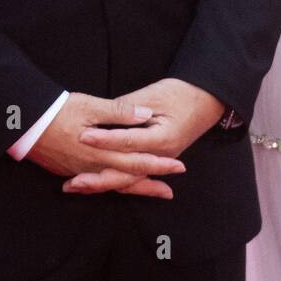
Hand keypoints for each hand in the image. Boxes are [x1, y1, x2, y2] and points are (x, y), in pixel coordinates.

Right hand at [27, 91, 185, 198]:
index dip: (159, 164)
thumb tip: (146, 115)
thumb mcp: (90, 105)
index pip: (137, 160)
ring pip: (114, 184)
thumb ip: (120, 112)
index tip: (178, 167)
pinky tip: (117, 185)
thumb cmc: (59, 111)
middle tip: (171, 188)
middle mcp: (94, 166)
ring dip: (134, 188)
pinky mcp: (70, 171)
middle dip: (151, 183)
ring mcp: (82, 171)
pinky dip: (111, 186)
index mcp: (103, 151)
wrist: (25, 125)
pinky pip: (97, 183)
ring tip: (152, 192)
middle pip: (128, 177)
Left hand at [65, 78, 225, 194]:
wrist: (207, 100)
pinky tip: (97, 186)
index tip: (83, 137)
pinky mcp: (157, 161)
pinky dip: (116, 183)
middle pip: (126, 171)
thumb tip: (104, 116)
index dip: (104, 139)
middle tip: (73, 181)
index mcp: (162, 138)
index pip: (128, 141)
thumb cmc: (181, 93)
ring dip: (103, 184)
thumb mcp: (154, 94)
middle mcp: (162, 156)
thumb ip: (128, 107)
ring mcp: (160, 161)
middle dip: (98, 177)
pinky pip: (134, 177)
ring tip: (77, 187)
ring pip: (128, 179)